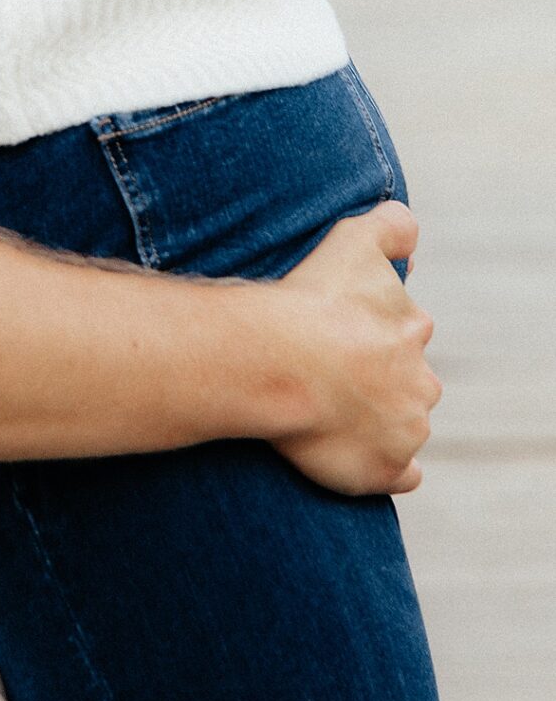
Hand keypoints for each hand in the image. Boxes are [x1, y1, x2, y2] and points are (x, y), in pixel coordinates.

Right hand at [271, 202, 439, 495]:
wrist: (280, 361)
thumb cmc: (313, 299)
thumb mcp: (355, 239)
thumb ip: (393, 226)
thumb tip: (412, 235)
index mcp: (412, 329)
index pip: (406, 329)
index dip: (373, 329)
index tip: (340, 329)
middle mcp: (419, 382)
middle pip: (409, 380)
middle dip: (382, 376)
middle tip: (332, 371)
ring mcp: (405, 429)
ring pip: (405, 424)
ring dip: (381, 418)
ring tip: (331, 410)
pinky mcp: (384, 469)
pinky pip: (401, 475)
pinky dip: (390, 469)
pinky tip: (360, 454)